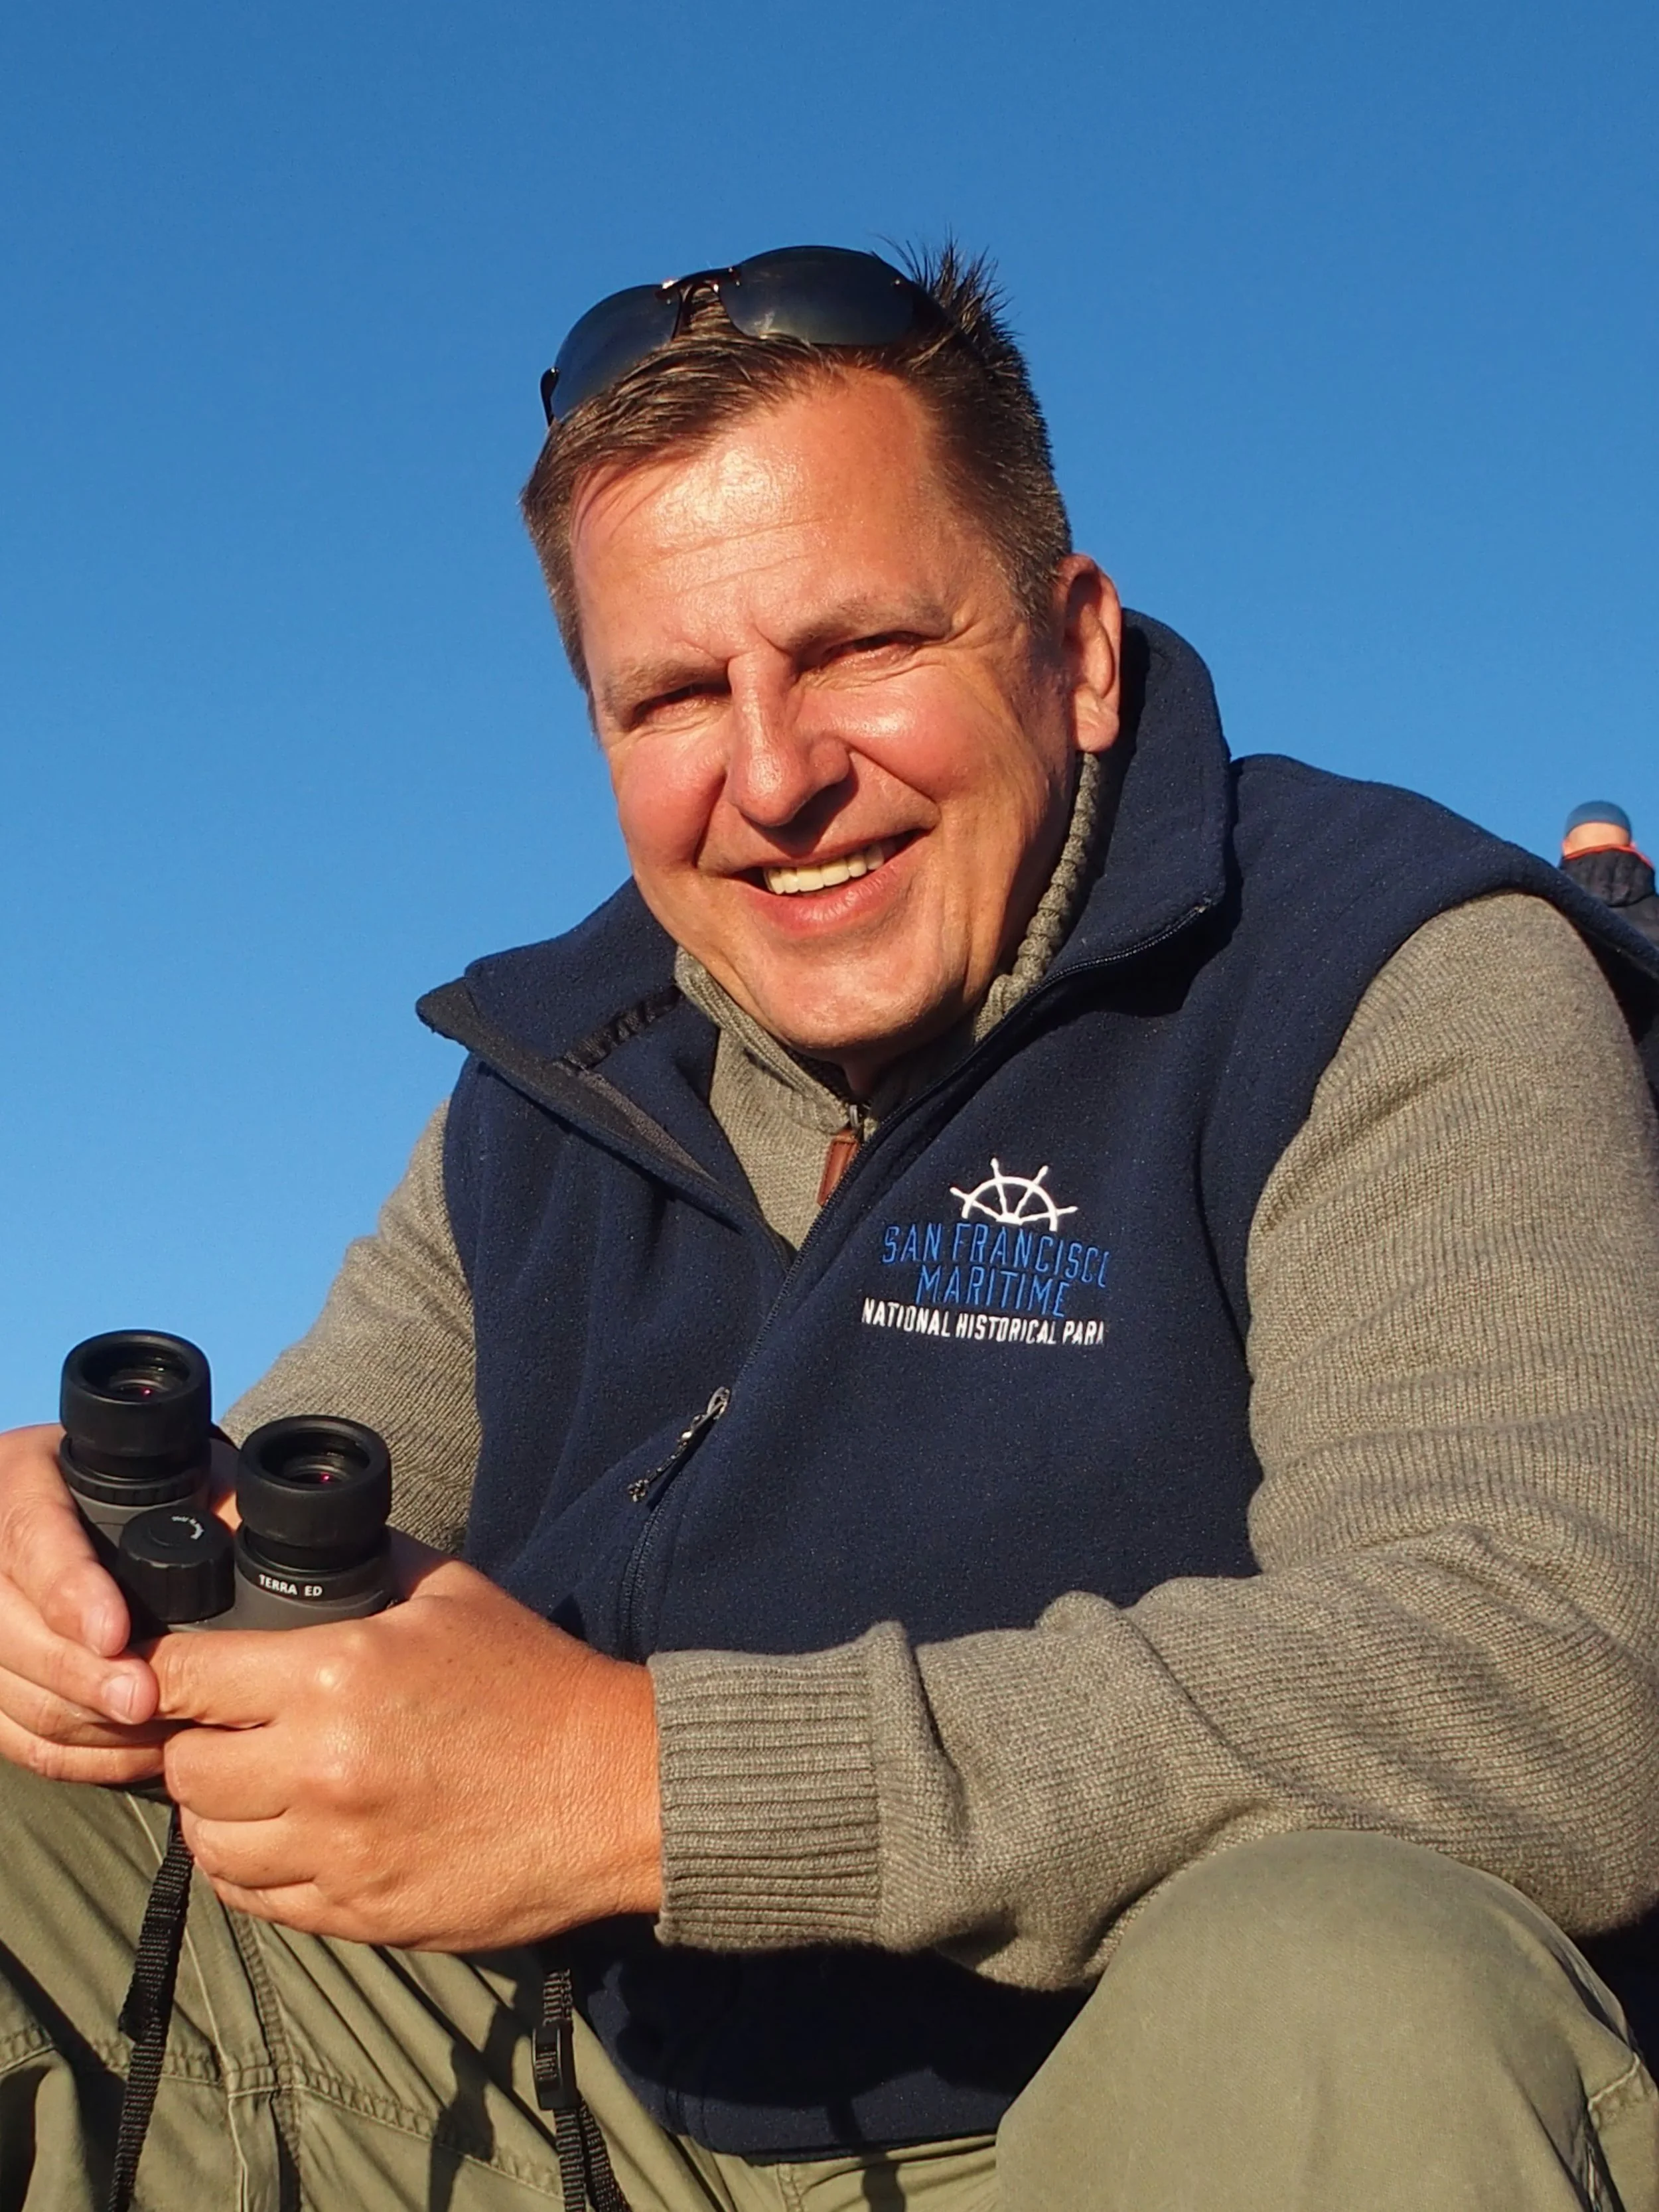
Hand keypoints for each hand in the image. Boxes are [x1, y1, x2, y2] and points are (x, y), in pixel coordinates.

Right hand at [0, 1422, 231, 1783]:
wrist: (100, 1507)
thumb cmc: (149, 1482)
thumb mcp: (169, 1465)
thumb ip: (205, 1491)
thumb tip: (249, 1532)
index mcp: (25, 1477)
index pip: (32, 1537)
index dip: (70, 1592)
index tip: (116, 1634)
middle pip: (9, 1628)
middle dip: (81, 1676)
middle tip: (147, 1703)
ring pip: (11, 1690)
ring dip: (85, 1722)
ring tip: (159, 1731)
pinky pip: (14, 1733)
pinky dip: (75, 1753)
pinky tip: (134, 1752)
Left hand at [155, 1547, 662, 1949]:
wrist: (613, 1788)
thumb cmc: (533, 1681)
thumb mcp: (448, 1593)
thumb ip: (357, 1558)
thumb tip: (270, 1525)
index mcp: (336, 1675)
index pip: (183, 1677)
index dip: (163, 1672)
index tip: (169, 1672)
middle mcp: (321, 1769)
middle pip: (184, 1768)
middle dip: (193, 1744)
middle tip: (225, 1730)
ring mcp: (337, 1852)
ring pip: (208, 1843)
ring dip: (217, 1812)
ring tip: (253, 1786)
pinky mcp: (358, 1913)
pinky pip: (255, 1900)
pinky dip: (251, 1868)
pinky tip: (281, 1836)